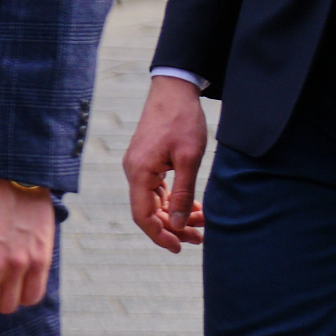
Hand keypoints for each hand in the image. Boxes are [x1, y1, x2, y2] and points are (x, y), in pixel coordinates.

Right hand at [122, 76, 209, 253]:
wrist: (175, 89)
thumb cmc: (182, 119)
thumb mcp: (189, 157)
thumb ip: (183, 192)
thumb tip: (176, 224)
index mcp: (139, 173)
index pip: (144, 216)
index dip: (160, 235)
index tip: (178, 247)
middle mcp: (134, 172)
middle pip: (150, 211)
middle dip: (173, 227)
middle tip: (198, 237)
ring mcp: (140, 166)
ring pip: (155, 201)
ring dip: (175, 214)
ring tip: (200, 224)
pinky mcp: (148, 161)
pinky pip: (158, 189)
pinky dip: (174, 199)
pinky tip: (193, 206)